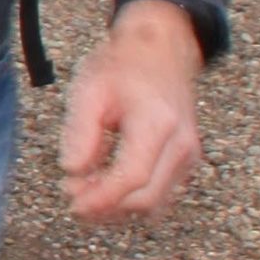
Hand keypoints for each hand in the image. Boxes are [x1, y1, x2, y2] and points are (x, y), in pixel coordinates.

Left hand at [57, 0, 207, 223]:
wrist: (162, 50)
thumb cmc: (123, 67)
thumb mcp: (90, 90)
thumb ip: (80, 132)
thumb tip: (71, 171)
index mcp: (157, 122)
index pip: (132, 177)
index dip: (101, 198)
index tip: (72, 203)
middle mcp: (181, 143)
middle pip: (145, 199)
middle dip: (105, 208)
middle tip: (71, 196)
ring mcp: (188, 155)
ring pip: (155, 205)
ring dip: (118, 209)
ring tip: (85, 191)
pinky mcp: (187, 162)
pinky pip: (161, 195)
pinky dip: (132, 200)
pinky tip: (105, 186)